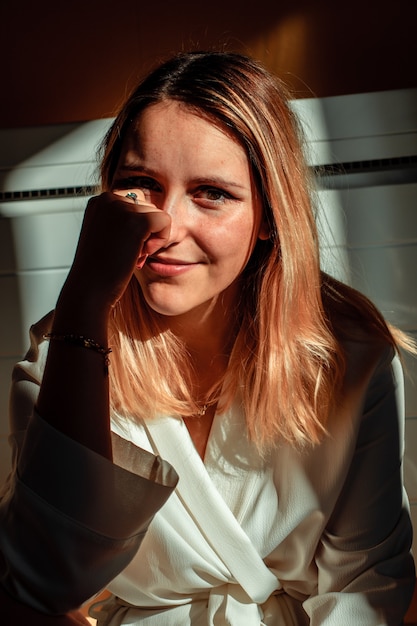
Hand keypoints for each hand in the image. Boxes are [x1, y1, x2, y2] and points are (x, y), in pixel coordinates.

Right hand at [61, 190, 170, 311]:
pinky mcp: (137, 221)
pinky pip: (165, 221)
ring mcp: (122, 208)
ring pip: (157, 215)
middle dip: (145, 232)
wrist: (89, 289)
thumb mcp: (106, 235)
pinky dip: (161, 240)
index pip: (135, 201)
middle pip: (148, 207)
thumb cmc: (98, 269)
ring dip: (151, 238)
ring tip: (131, 254)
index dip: (136, 227)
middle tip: (126, 252)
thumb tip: (145, 211)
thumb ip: (120, 219)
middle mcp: (108, 199)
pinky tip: (142, 254)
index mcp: (99, 201)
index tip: (121, 245)